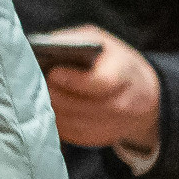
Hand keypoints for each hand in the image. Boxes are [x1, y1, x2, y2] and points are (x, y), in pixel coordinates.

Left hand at [42, 26, 162, 150]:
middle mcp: (128, 102)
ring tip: (38, 100)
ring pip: (80, 125)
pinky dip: (61, 126)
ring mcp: (119, 124)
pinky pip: (79, 136)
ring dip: (56, 113)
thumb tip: (44, 49)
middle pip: (87, 107)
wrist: (141, 90)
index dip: (74, 81)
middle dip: (59, 98)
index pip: (101, 83)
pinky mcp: (107, 137)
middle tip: (38, 88)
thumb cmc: (111, 60)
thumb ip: (74, 42)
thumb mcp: (98, 41)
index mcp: (126, 71)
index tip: (53, 73)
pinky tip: (49, 113)